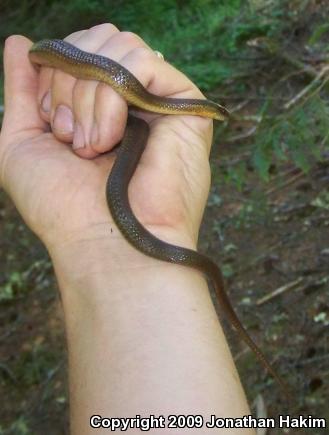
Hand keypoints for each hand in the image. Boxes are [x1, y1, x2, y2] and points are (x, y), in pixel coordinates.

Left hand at [0, 24, 212, 253]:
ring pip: (119, 45)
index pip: (78, 50)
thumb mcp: (22, 142)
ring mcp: (159, 101)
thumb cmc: (62, 206)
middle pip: (98, 40)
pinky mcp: (185, 105)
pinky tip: (114, 137)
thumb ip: (22, 91)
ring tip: (93, 145)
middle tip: (71, 139)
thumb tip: (19, 42)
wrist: (104, 243)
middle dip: (67, 83)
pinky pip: (142, 62)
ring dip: (88, 96)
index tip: (53, 127)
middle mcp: (131, 101)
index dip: (53, 74)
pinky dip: (113, 97)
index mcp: (99, 106)